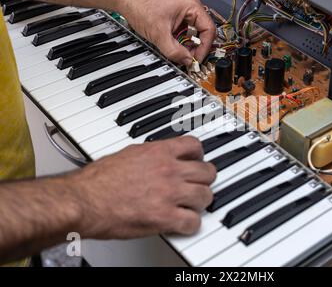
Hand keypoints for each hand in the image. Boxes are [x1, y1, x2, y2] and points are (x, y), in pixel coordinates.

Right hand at [72, 137, 215, 238]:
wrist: (84, 200)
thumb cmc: (98, 181)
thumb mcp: (127, 154)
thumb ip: (150, 155)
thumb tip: (158, 158)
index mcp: (159, 152)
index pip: (195, 146)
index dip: (198, 156)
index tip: (196, 161)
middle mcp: (169, 171)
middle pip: (207, 172)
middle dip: (204, 180)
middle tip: (198, 185)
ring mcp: (169, 194)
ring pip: (205, 196)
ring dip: (200, 202)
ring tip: (191, 205)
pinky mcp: (165, 217)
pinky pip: (193, 222)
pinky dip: (191, 225)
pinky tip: (183, 223)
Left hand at [119, 0, 215, 65]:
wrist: (127, 1)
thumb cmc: (141, 6)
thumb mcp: (159, 35)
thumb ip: (174, 51)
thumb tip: (186, 61)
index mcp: (192, 5)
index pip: (208, 30)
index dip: (204, 47)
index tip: (197, 59)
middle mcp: (191, 7)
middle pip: (202, 33)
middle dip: (195, 48)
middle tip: (189, 60)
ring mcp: (184, 12)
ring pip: (193, 34)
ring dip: (187, 46)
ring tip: (180, 55)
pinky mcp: (177, 17)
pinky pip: (185, 33)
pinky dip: (181, 42)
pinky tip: (175, 48)